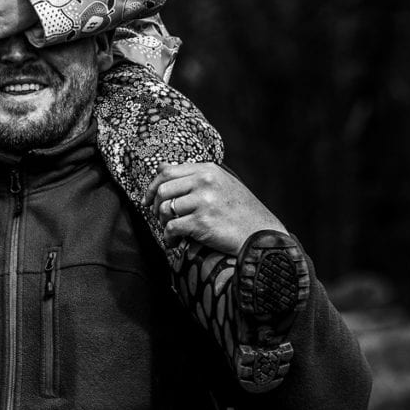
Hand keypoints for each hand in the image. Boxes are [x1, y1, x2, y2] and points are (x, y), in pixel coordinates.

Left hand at [141, 162, 285, 253]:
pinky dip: (169, 238)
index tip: (147, 200)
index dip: (152, 186)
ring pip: (166, 209)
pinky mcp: (202, 222)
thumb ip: (195, 175)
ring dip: (163, 223)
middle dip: (155, 206)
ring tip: (170, 231)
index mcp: (208, 170)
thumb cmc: (241, 211)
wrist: (262, 234)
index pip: (167, 171)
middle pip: (163, 189)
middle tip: (160, 218)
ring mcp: (204, 201)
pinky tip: (174, 243)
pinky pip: (172, 228)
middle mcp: (205, 182)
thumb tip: (162, 166)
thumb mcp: (222, 183)